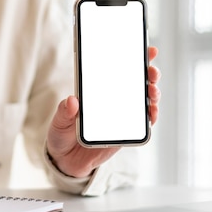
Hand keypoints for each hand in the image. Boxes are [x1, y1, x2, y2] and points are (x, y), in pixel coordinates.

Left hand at [46, 46, 160, 177]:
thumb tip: (72, 101)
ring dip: (152, 94)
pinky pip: (142, 123)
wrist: (67, 161)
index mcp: (97, 90)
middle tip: (152, 72)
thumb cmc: (62, 135)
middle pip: (136, 83)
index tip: (146, 50)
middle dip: (148, 74)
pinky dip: (150, 116)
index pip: (117, 69)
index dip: (134, 57)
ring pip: (143, 100)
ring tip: (152, 92)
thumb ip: (64, 112)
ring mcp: (122, 115)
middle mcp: (113, 99)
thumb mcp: (59, 122)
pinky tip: (152, 112)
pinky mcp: (126, 132)